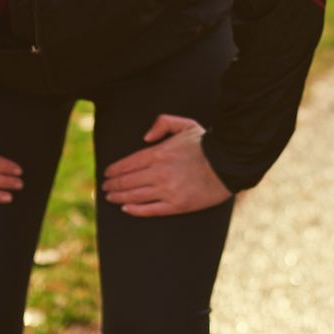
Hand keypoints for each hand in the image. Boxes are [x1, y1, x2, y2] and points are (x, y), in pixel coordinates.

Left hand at [101, 114, 232, 216]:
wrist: (228, 163)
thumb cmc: (206, 143)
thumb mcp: (185, 124)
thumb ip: (162, 123)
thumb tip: (145, 137)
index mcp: (159, 153)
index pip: (129, 163)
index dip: (115, 170)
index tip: (106, 174)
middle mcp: (159, 172)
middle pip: (128, 181)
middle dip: (113, 185)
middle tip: (104, 188)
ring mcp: (167, 190)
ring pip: (135, 196)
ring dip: (119, 197)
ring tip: (110, 198)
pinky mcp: (177, 205)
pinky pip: (151, 209)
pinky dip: (136, 210)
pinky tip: (126, 209)